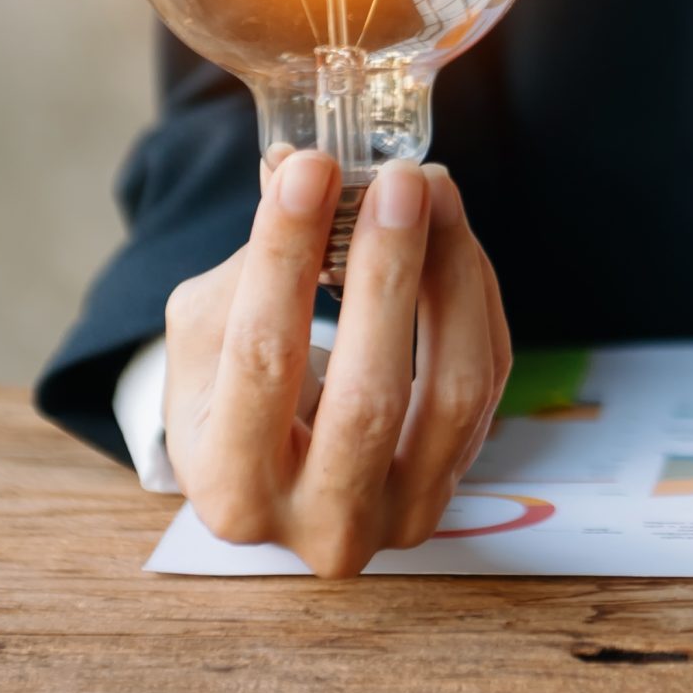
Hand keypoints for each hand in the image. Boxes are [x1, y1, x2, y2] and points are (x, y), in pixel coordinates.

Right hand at [160, 153, 510, 576]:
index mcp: (230, 490)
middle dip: (389, 271)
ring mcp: (398, 514)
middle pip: (370, 393)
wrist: (275, 474)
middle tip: (398, 180)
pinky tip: (452, 235)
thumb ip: (254, 259)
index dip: (287, 256)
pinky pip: (485, 379)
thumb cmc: (225, 394)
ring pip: (453, 392)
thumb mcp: (207, 333)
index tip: (311, 169)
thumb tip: (300, 168)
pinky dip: (473, 297)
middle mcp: (319, 524)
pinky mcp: (455, 484)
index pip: (260, 359)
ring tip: (435, 192)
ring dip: (451, 276)